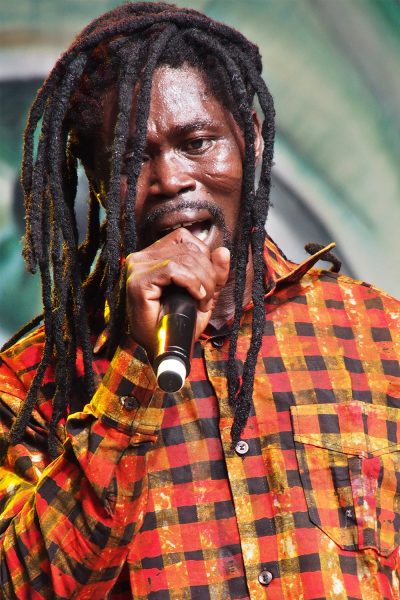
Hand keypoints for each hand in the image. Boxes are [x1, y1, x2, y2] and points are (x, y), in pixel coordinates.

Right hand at [125, 228, 229, 357]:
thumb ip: (215, 273)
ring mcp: (138, 267)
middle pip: (188, 248)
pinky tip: (195, 297)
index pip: (186, 238)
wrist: (164, 349)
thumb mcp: (204, 293)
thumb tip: (223, 251)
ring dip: (202, 281)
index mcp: (154, 254)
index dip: (205, 258)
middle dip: (208, 273)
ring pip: (184, 258)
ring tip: (202, 302)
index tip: (209, 285)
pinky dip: (191, 283)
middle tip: (207, 299)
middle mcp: (142, 256)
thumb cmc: (180, 323)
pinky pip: (173, 269)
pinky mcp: (138, 281)